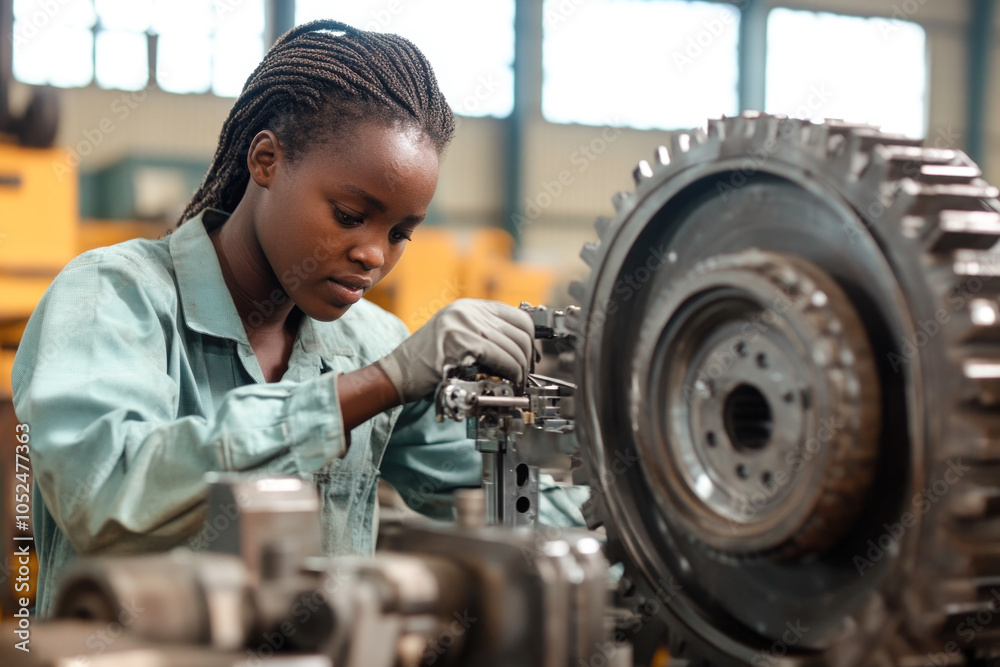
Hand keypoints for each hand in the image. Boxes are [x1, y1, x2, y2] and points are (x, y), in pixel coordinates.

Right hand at [375, 299, 534, 403]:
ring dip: (521, 371)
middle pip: (519, 332)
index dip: (530, 340)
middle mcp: (468, 311)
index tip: (530, 358)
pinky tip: (508, 383)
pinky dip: (511, 374)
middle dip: (528, 360)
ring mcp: (464, 324)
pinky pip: (502, 358)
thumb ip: (483, 335)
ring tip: (516, 384)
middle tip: (524, 377)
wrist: (398, 373)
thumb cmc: (426, 362)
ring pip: (513, 347)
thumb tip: (518, 349)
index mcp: (469, 306)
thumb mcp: (456, 336)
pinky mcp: (462, 343)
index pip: (518, 316)